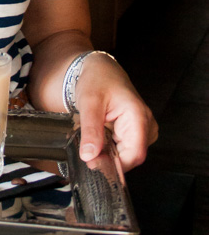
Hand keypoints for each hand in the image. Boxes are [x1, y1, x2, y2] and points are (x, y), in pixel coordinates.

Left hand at [75, 55, 157, 171]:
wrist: (101, 70)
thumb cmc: (98, 80)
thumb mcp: (89, 103)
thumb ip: (90, 130)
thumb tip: (89, 156)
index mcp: (139, 117)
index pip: (135, 155)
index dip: (115, 164)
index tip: (94, 164)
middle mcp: (146, 125)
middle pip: (130, 157)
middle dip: (109, 159)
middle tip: (88, 151)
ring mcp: (143, 130)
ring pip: (127, 155)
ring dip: (109, 153)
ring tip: (94, 138)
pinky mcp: (137, 132)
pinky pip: (124, 149)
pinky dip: (110, 148)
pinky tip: (101, 137)